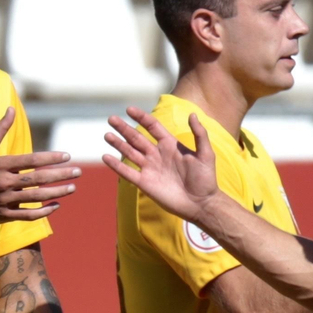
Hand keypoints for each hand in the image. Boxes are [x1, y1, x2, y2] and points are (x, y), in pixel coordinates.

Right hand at [0, 107, 80, 223]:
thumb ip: (0, 129)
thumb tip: (11, 109)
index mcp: (0, 165)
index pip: (31, 160)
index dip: (51, 158)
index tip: (67, 156)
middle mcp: (3, 182)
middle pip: (38, 179)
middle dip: (60, 175)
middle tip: (78, 172)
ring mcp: (4, 200)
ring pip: (36, 197)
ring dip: (57, 193)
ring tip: (72, 188)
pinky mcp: (4, 215)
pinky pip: (28, 214)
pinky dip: (44, 211)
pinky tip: (56, 205)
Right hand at [103, 108, 220, 223]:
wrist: (201, 203)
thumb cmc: (206, 179)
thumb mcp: (206, 154)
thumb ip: (200, 134)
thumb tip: (192, 114)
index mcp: (170, 145)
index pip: (152, 127)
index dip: (141, 117)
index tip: (129, 109)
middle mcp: (157, 155)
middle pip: (136, 138)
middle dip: (124, 128)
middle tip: (111, 119)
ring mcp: (150, 169)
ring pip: (130, 152)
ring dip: (118, 144)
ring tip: (107, 134)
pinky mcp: (145, 183)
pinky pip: (128, 172)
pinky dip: (117, 165)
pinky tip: (106, 157)